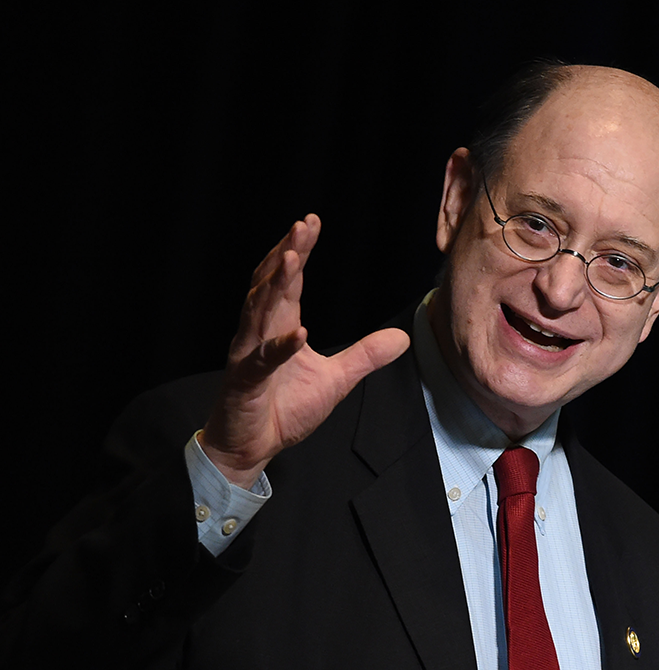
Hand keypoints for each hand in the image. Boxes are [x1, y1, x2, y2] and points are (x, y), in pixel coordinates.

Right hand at [199, 215, 409, 488]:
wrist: (251, 447)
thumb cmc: (284, 410)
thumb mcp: (336, 380)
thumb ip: (365, 356)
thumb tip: (403, 337)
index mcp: (280, 326)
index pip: (289, 281)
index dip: (300, 251)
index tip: (312, 222)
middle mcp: (260, 333)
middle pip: (272, 284)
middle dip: (287, 253)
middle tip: (302, 225)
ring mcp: (249, 355)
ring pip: (259, 312)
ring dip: (276, 284)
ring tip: (293, 258)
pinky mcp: (246, 382)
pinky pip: (263, 360)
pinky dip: (280, 346)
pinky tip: (299, 333)